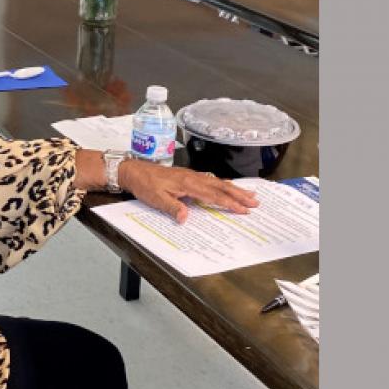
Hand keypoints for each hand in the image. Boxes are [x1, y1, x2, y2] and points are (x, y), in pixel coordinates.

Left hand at [121, 160, 258, 223]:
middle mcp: (193, 177)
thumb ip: (173, 208)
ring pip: (217, 182)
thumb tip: (186, 218)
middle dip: (239, 195)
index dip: (229, 203)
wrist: (134, 171)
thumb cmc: (145, 185)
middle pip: (221, 186)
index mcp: (188, 183)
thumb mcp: (156, 199)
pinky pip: (210, 179)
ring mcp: (191, 175)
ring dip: (234, 188)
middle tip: (255, 202)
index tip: (243, 210)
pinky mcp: (188, 176)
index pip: (213, 195)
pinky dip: (222, 183)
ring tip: (249, 194)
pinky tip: (227, 185)